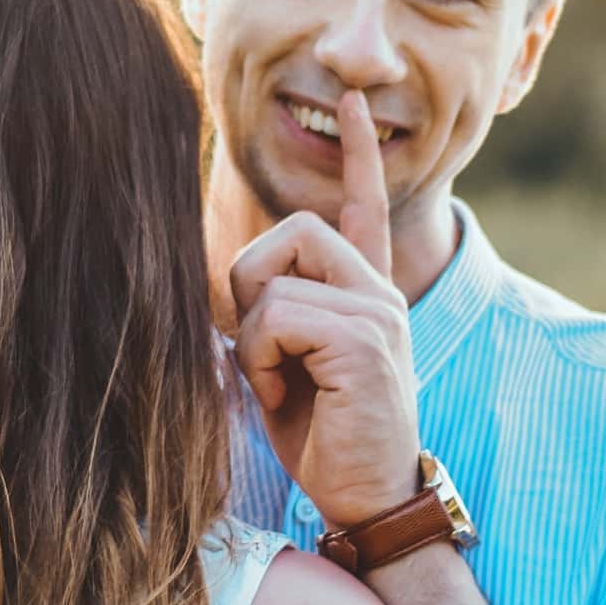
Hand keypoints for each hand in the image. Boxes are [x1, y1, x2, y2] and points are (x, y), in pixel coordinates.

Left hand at [230, 90, 420, 529]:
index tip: (354, 103)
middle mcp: (379, 293)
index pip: (365, 207)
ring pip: (274, 283)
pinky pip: (277, 318)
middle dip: (252, 285)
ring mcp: (377, 312)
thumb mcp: (286, 371)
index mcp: (366, 295)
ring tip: (280, 387)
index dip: (359, 154)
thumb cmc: (326, 444)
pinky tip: (287, 398)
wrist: (370, 501)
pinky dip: (260, 362)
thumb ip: (269, 322)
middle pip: (293, 231)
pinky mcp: (364, 339)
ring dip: (253, 342)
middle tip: (264, 354)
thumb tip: (226, 298)